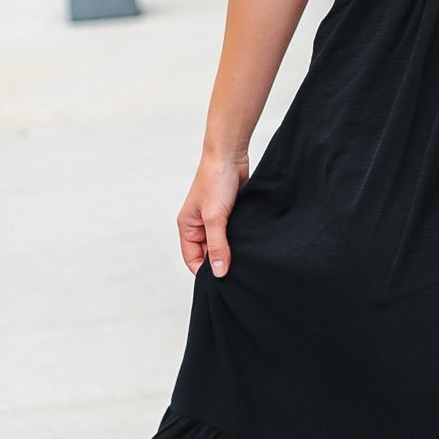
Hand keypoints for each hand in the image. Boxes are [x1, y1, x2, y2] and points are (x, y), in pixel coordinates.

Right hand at [177, 151, 248, 275]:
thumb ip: (217, 245)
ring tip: (246, 261)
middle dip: (220, 262)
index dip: (205, 272)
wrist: (230, 155)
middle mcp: (199, 225)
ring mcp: (215, 219)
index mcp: (187, 226)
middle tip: (237, 274)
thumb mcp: (215, 217)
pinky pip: (234, 233)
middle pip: (208, 253)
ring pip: (222, 244)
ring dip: (232, 250)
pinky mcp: (230, 213)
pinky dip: (240, 240)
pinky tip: (251, 246)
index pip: (193, 259)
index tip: (222, 283)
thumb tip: (219, 272)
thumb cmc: (215, 181)